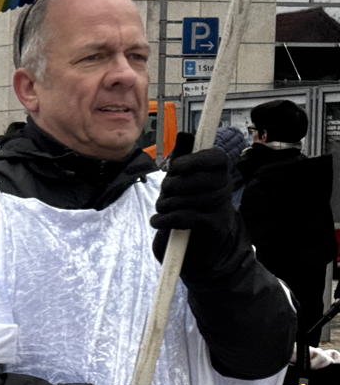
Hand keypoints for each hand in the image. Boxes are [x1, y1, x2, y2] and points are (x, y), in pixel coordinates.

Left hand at [151, 149, 239, 273]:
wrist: (195, 250)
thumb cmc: (185, 210)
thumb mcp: (180, 185)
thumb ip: (182, 162)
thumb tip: (185, 134)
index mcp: (218, 174)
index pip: (216, 157)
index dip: (195, 160)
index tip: (177, 168)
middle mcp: (224, 188)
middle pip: (198, 178)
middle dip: (173, 185)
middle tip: (164, 193)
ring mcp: (222, 208)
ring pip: (190, 198)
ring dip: (167, 204)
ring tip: (161, 209)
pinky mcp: (215, 227)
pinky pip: (189, 217)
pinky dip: (167, 219)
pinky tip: (158, 222)